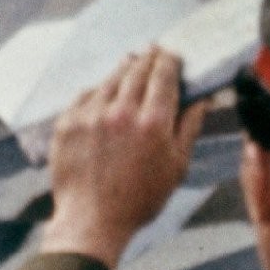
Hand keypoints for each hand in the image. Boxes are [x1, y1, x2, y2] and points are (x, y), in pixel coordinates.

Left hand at [43, 46, 207, 267]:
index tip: (173, 54)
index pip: (163, 77)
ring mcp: (90, 115)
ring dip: (124, 68)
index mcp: (153, 123)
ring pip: (110, 79)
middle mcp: (120, 112)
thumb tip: (202, 99)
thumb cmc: (141, 198)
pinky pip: (86, 94)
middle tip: (154, 50)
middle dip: (148, 58)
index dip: (169, 61)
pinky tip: (105, 86)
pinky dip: (99, 88)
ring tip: (132, 61)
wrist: (93, 218)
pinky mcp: (67, 121)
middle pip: (136, 71)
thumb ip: (189, 127)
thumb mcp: (176, 166)